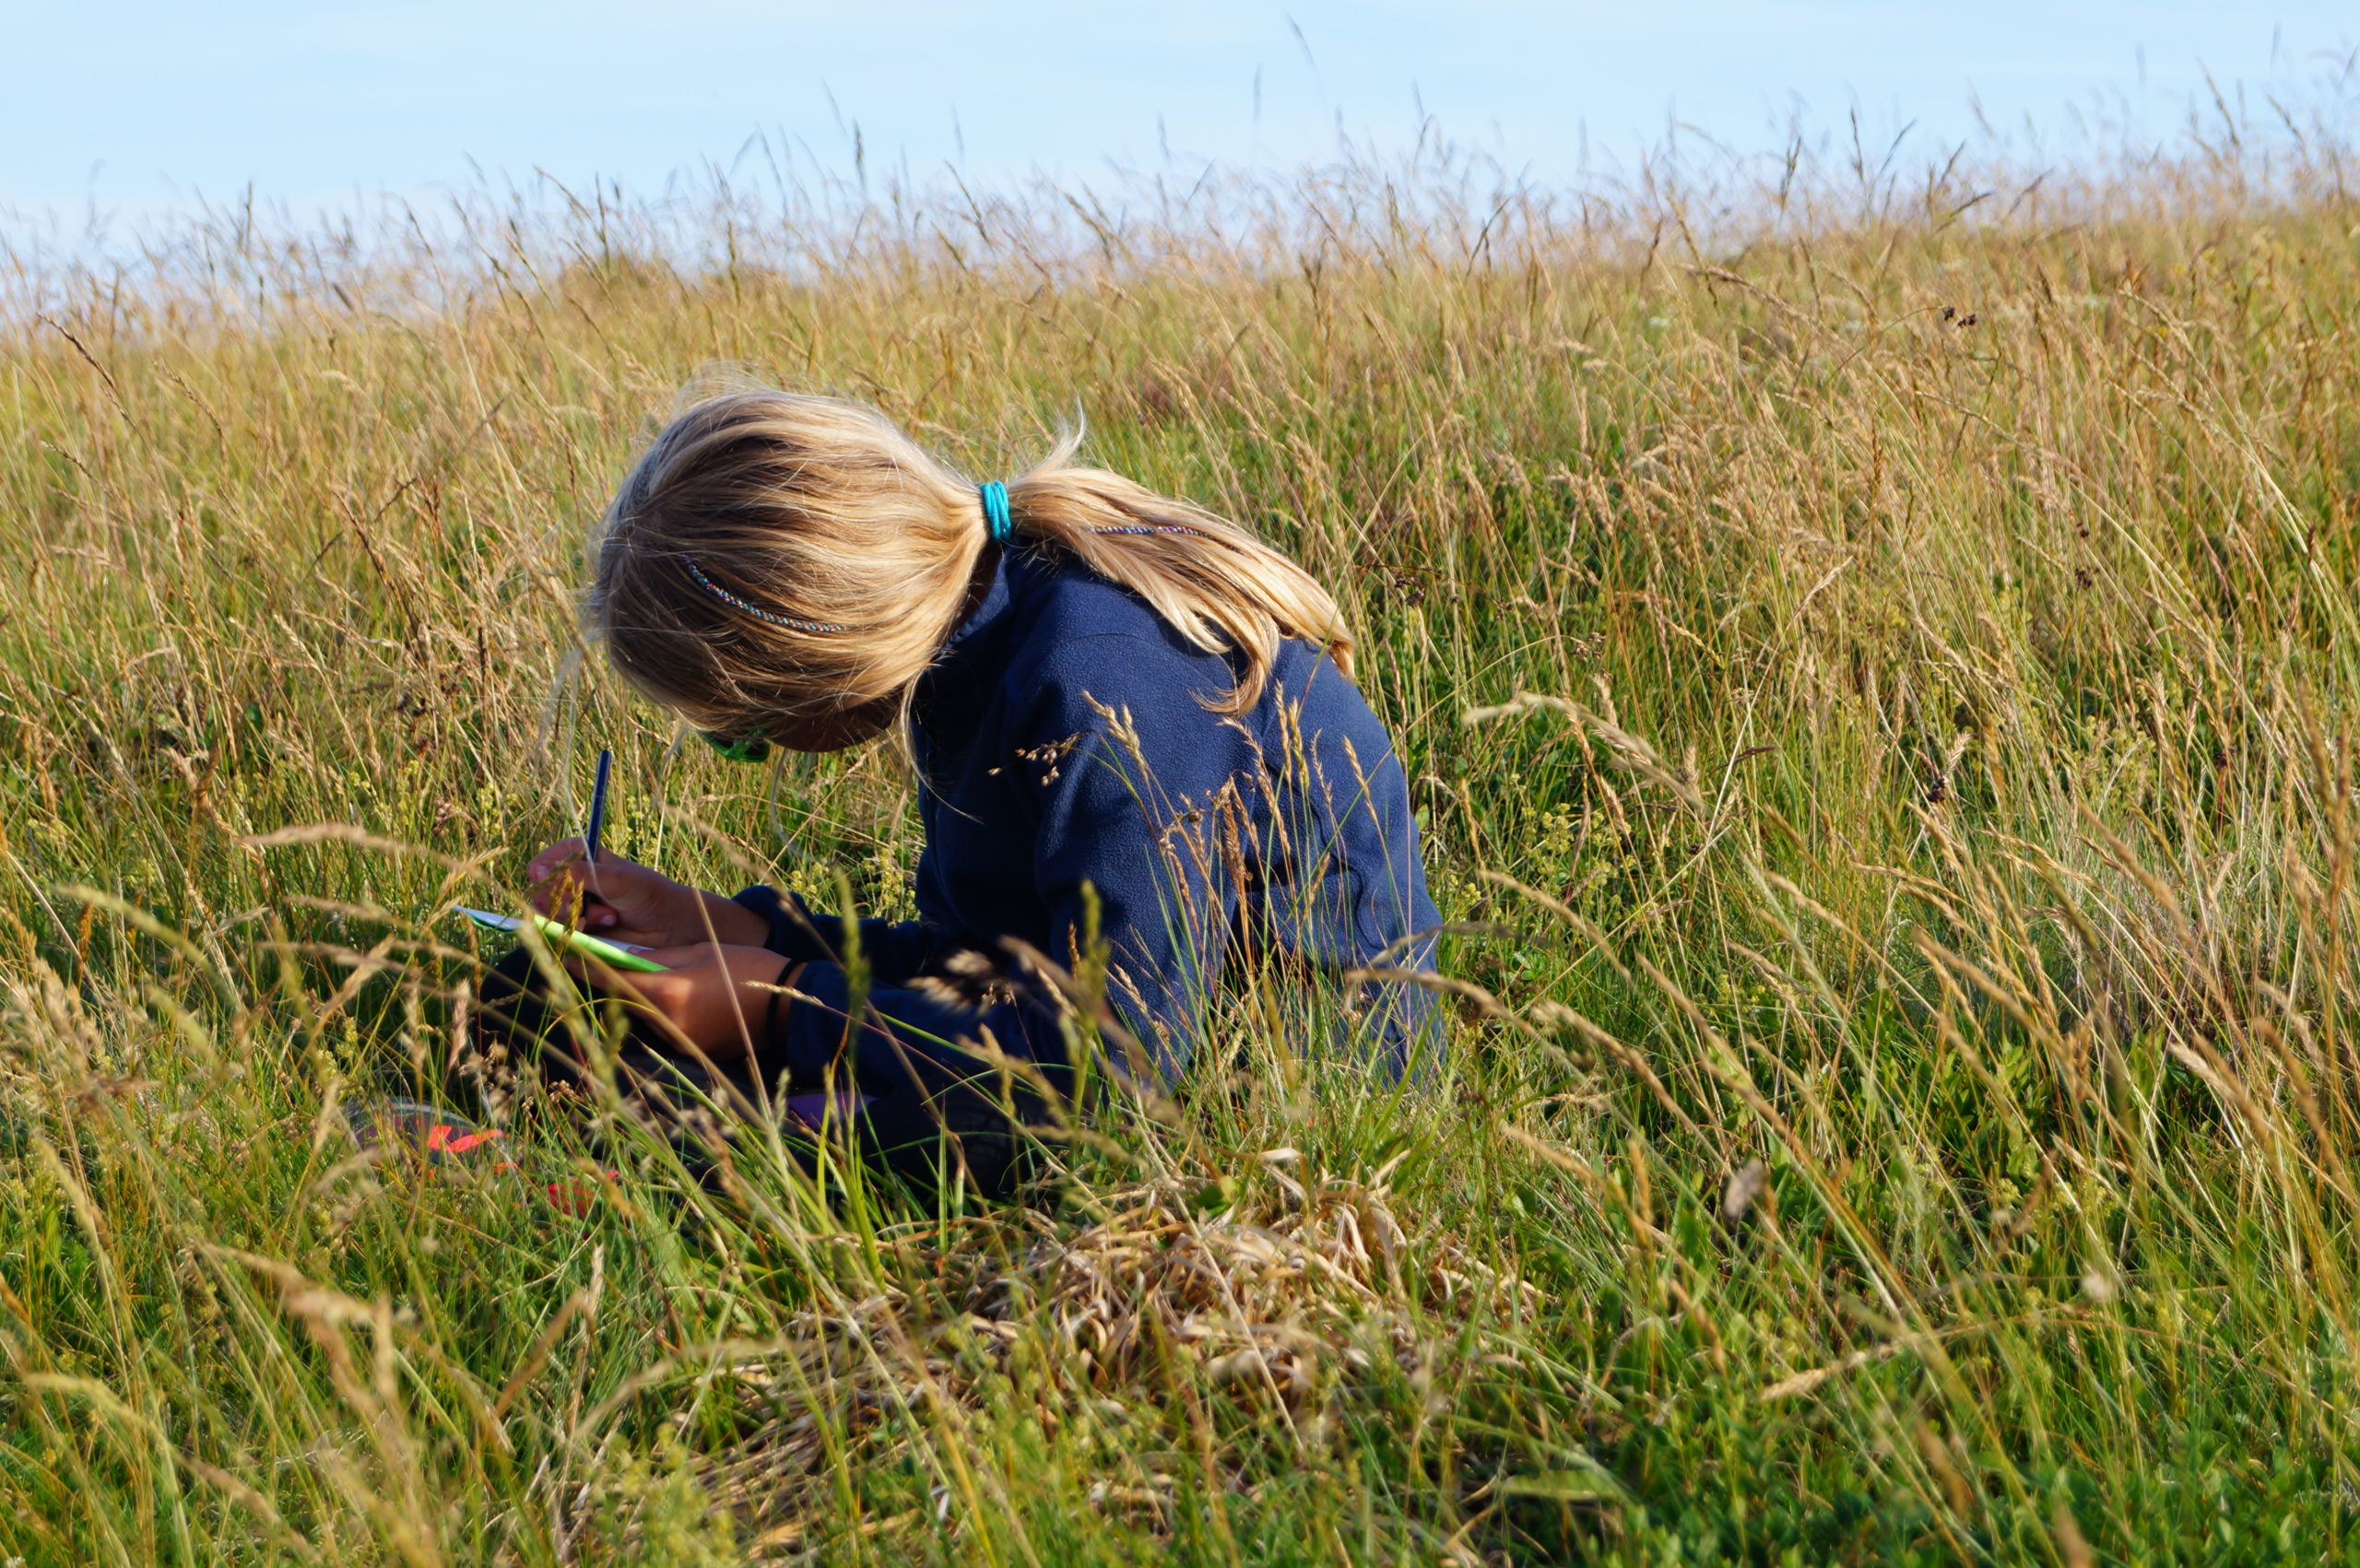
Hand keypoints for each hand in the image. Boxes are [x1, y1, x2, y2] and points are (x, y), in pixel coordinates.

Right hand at [524, 839, 765, 949]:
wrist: (669, 926)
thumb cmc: (649, 893)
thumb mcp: (618, 879)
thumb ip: (582, 874)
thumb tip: (539, 871)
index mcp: (581, 859)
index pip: (545, 861)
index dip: (544, 873)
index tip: (553, 881)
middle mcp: (573, 882)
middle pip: (541, 892)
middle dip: (563, 900)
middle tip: (588, 904)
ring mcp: (575, 907)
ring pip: (548, 915)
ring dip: (575, 917)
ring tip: (609, 917)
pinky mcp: (579, 931)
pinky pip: (561, 933)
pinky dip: (578, 933)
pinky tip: (602, 928)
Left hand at [579, 943, 803, 1060]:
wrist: (787, 1005)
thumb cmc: (747, 968)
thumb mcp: (701, 951)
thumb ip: (658, 957)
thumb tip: (625, 958)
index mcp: (668, 993)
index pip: (613, 980)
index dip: (586, 966)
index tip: (564, 952)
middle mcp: (667, 1024)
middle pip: (625, 1001)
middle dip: (616, 982)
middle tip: (608, 959)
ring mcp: (678, 1042)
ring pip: (644, 1016)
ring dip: (643, 998)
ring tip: (665, 977)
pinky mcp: (691, 1051)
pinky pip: (664, 1028)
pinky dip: (664, 1012)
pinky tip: (686, 997)